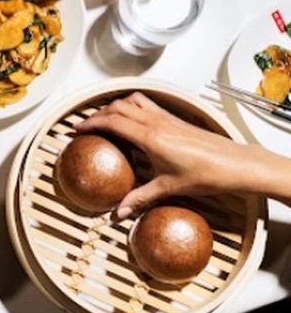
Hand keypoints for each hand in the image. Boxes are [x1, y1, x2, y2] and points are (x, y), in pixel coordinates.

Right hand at [75, 92, 254, 218]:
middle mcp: (156, 122)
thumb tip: (119, 212)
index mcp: (150, 137)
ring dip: (114, 105)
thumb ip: (140, 198)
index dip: (91, 123)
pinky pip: (146, 103)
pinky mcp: (174, 118)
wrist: (235, 164)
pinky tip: (131, 118)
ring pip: (132, 100)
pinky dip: (131, 105)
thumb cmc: (206, 174)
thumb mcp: (168, 188)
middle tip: (86, 125)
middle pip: (117, 107)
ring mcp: (166, 117)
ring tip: (105, 118)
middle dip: (98, 113)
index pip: (112, 122)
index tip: (77, 129)